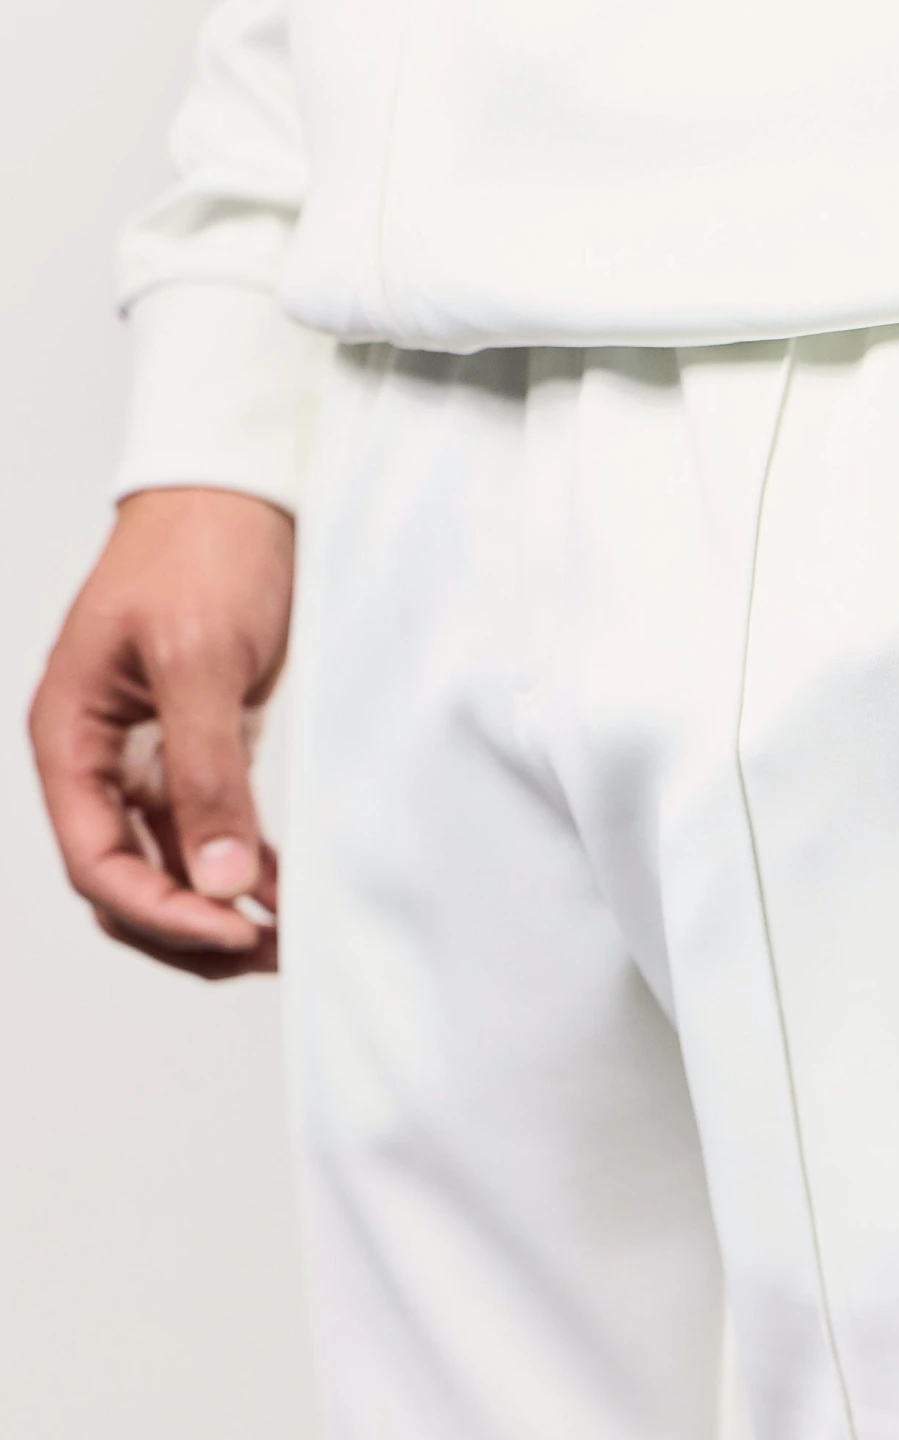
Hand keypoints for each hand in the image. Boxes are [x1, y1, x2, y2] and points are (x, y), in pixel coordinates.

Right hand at [29, 488, 294, 977]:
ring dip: (220, 908)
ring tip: (286, 936)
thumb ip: (205, 770)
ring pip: (168, 866)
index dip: (160, 912)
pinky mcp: (195, 748)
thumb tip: (214, 879)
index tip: (233, 931)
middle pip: (125, 881)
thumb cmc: (202, 551)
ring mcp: (146, 758)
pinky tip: (285, 890)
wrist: (240, 489)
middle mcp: (99, 759)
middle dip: (189, 927)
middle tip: (266, 950)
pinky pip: (206, 832)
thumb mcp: (200, 659)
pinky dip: (242, 868)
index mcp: (71, 737)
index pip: (96, 860)